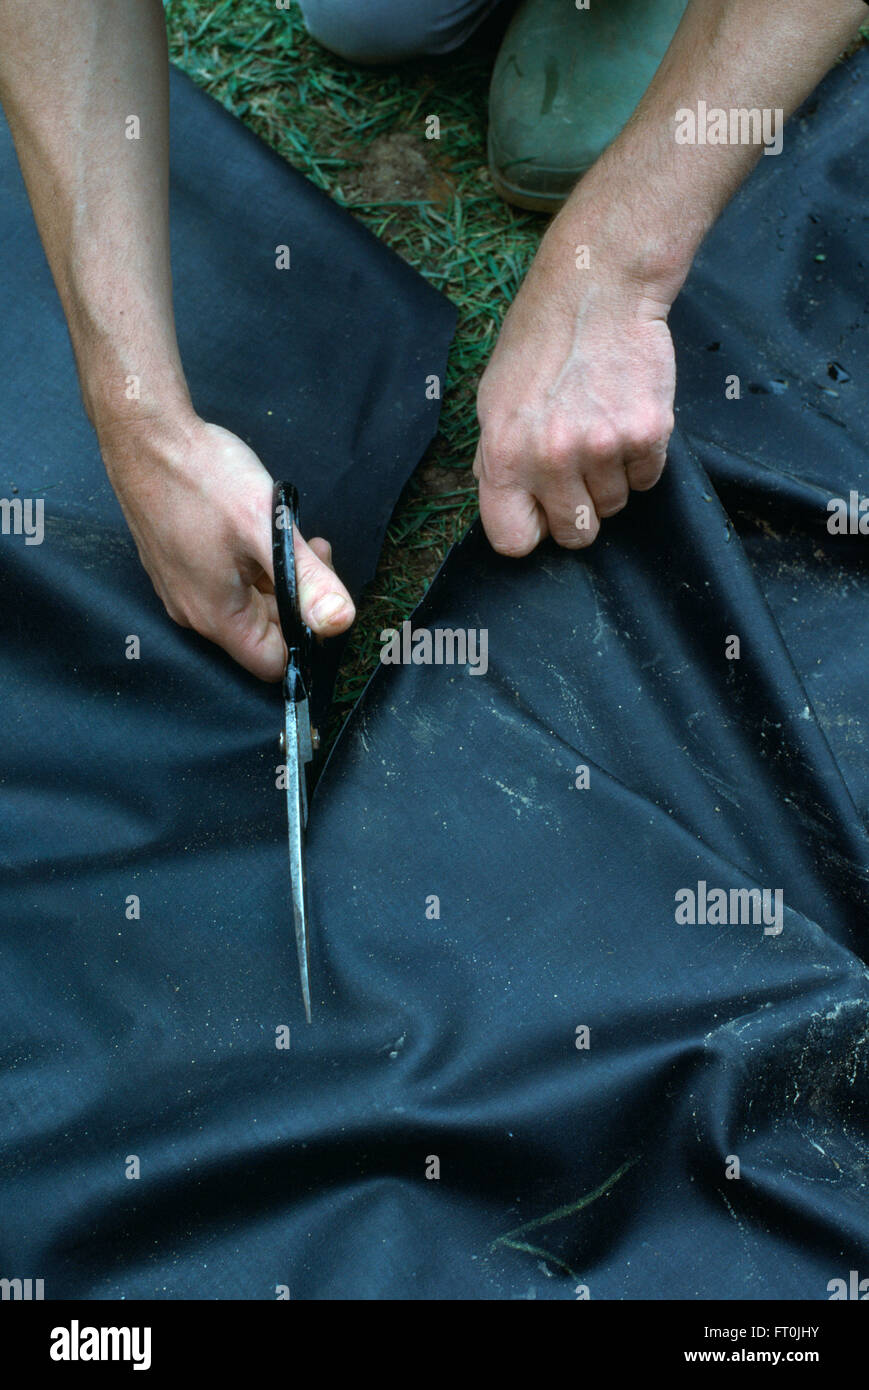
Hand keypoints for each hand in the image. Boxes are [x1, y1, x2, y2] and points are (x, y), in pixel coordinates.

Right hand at [99, 413, 354, 680]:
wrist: (146, 435)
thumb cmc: (200, 477)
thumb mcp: (265, 529)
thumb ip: (307, 580)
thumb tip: (340, 622)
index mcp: (216, 616)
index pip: (273, 663)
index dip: (306, 636)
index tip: (318, 591)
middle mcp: (195, 612)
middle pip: (264, 633)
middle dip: (297, 598)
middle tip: (310, 549)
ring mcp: (184, 589)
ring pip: (248, 604)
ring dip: (278, 576)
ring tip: (288, 533)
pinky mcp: (180, 565)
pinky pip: (228, 582)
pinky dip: (253, 563)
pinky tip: (258, 528)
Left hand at [474, 196, 675, 554]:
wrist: (598, 290)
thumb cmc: (539, 343)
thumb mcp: (494, 402)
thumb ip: (498, 461)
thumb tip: (510, 508)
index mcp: (505, 456)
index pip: (513, 542)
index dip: (530, 530)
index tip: (539, 513)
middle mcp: (552, 459)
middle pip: (575, 535)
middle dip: (576, 512)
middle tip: (577, 472)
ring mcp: (604, 448)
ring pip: (615, 506)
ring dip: (610, 480)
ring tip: (599, 430)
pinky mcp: (648, 433)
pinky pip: (648, 479)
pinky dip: (640, 459)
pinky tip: (624, 418)